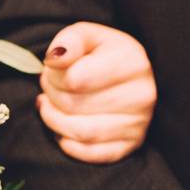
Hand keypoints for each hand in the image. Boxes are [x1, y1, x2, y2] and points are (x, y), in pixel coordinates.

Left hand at [39, 22, 155, 162]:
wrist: (129, 77)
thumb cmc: (103, 55)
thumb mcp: (88, 36)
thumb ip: (70, 40)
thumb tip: (54, 59)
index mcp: (133, 62)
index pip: (75, 79)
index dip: (53, 76)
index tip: (52, 70)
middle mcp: (141, 95)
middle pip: (74, 106)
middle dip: (51, 96)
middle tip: (48, 88)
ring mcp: (138, 125)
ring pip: (80, 132)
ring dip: (54, 120)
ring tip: (49, 106)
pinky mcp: (129, 146)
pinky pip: (90, 153)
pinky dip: (68, 144)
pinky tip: (62, 129)